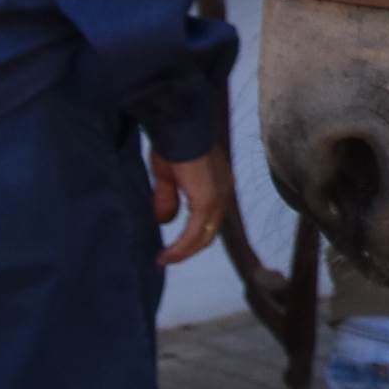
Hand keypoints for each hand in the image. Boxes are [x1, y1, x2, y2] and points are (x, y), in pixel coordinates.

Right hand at [149, 144, 232, 266]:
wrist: (178, 128)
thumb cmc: (172, 145)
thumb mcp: (168, 177)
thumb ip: (169, 198)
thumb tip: (165, 221)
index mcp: (217, 185)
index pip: (209, 219)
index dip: (192, 236)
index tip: (172, 249)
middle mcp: (223, 192)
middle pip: (209, 230)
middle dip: (188, 248)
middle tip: (167, 259)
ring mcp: (218, 196)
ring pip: (204, 235)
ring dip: (184, 251)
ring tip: (165, 260)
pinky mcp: (207, 199)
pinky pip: (194, 231)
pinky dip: (181, 246)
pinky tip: (167, 255)